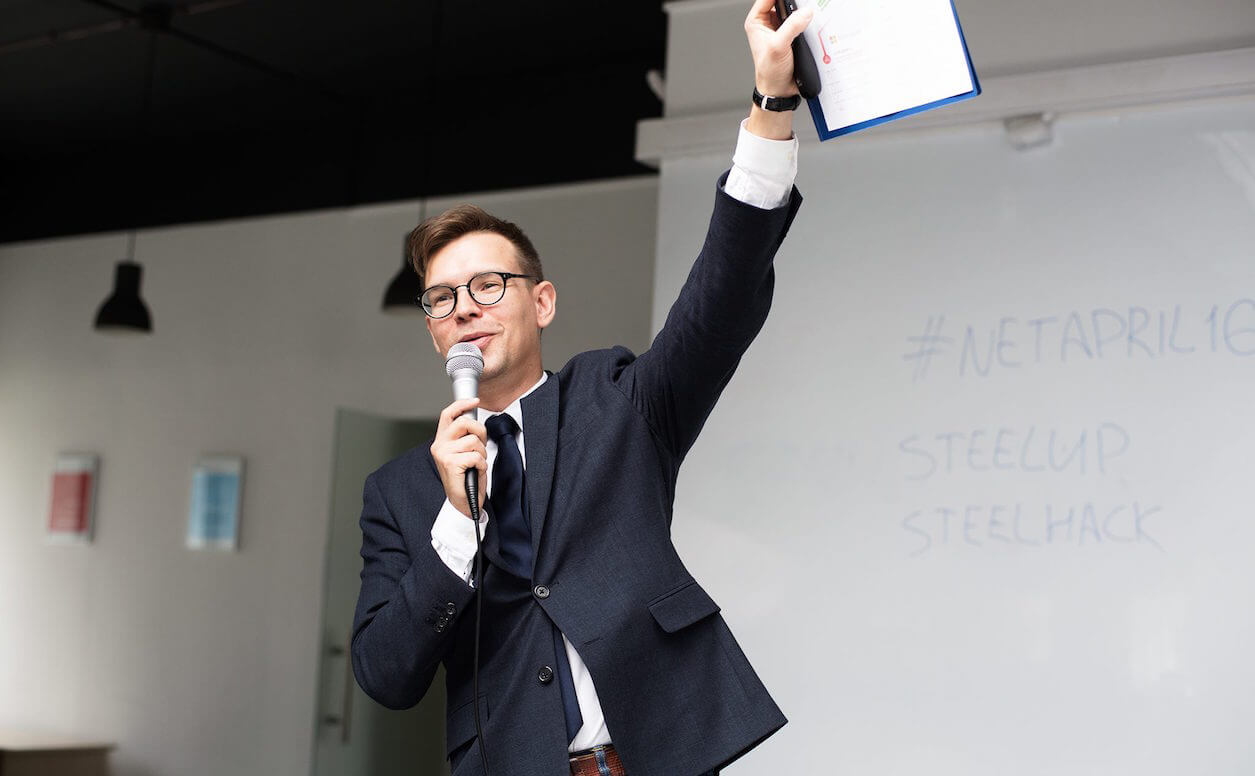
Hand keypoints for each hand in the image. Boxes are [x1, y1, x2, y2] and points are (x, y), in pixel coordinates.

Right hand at [431, 398, 487, 517]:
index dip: (462, 404)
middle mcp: (439, 445)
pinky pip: (476, 456)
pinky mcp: (450, 463)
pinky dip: (482, 464)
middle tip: (482, 445)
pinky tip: (476, 471)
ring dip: (482, 453)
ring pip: (473, 441)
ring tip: (476, 463)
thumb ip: (465, 436)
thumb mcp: (464, 452)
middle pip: (464, 422)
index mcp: (441, 441)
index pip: (448, 414)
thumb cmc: (465, 478)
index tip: (475, 401)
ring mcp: (443, 454)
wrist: (463, 502)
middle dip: (480, 431)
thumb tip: (474, 421)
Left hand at [744, 0, 814, 96]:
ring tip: (812, 11)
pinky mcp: (792, 35)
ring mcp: (781, 28)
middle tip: (806, 4)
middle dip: (795, 2)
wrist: (780, 91)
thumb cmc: (770, 73)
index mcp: (757, 21)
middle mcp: (768, 23)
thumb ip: (791, 27)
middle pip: (782, 1)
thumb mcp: (778, 47)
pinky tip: (815, 21)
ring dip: (803, 11)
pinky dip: (808, 20)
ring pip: (793, 10)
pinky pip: (801, 21)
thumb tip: (805, 12)